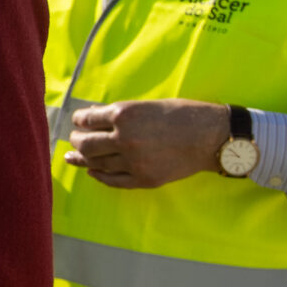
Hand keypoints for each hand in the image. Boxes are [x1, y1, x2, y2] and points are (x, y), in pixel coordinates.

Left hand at [65, 99, 234, 189]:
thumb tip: (94, 118)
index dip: (79, 120)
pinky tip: (92, 172)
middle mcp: (124, 138)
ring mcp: (133, 161)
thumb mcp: (148, 105)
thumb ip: (121, 113)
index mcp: (125, 114)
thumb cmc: (184, 114)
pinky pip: (113, 180)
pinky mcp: (144, 179)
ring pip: (96, 163)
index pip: (87, 119)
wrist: (213, 137)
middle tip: (74, 138)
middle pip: (86, 143)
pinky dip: (99, 176)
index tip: (78, 121)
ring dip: (82, 159)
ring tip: (73, 156)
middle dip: (76, 140)